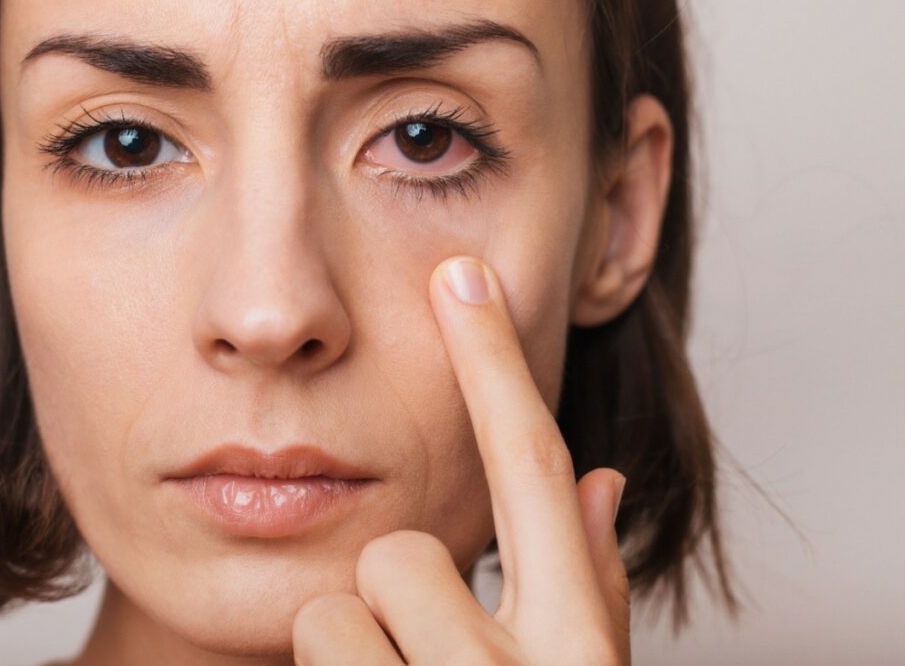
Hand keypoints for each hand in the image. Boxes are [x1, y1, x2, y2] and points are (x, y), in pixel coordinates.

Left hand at [292, 256, 630, 664]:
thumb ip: (593, 583)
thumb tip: (601, 481)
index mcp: (574, 646)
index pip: (531, 470)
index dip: (494, 363)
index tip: (461, 276)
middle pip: (400, 550)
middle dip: (398, 589)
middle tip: (421, 651)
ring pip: (335, 612)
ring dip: (356, 649)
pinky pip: (303, 648)